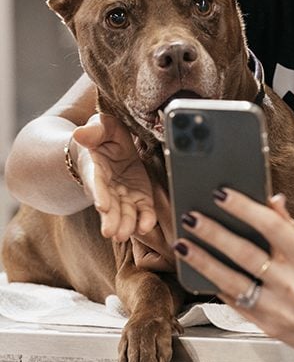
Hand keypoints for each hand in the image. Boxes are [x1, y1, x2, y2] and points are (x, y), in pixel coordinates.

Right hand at [73, 114, 156, 241]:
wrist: (110, 147)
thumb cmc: (103, 136)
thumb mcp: (101, 126)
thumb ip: (94, 130)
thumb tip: (79, 133)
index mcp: (95, 168)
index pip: (96, 182)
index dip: (99, 193)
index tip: (102, 205)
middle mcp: (107, 187)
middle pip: (109, 205)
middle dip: (111, 218)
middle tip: (112, 232)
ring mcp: (123, 194)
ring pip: (124, 212)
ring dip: (126, 224)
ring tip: (126, 234)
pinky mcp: (139, 197)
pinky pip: (142, 210)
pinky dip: (145, 219)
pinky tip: (146, 226)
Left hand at [174, 191, 293, 354]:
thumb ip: (293, 226)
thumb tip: (272, 201)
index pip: (271, 227)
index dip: (244, 208)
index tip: (222, 195)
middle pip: (245, 254)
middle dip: (214, 233)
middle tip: (192, 217)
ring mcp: (280, 309)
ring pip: (232, 281)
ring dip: (204, 261)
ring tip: (184, 244)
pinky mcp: (270, 327)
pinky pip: (237, 304)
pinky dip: (217, 286)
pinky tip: (203, 272)